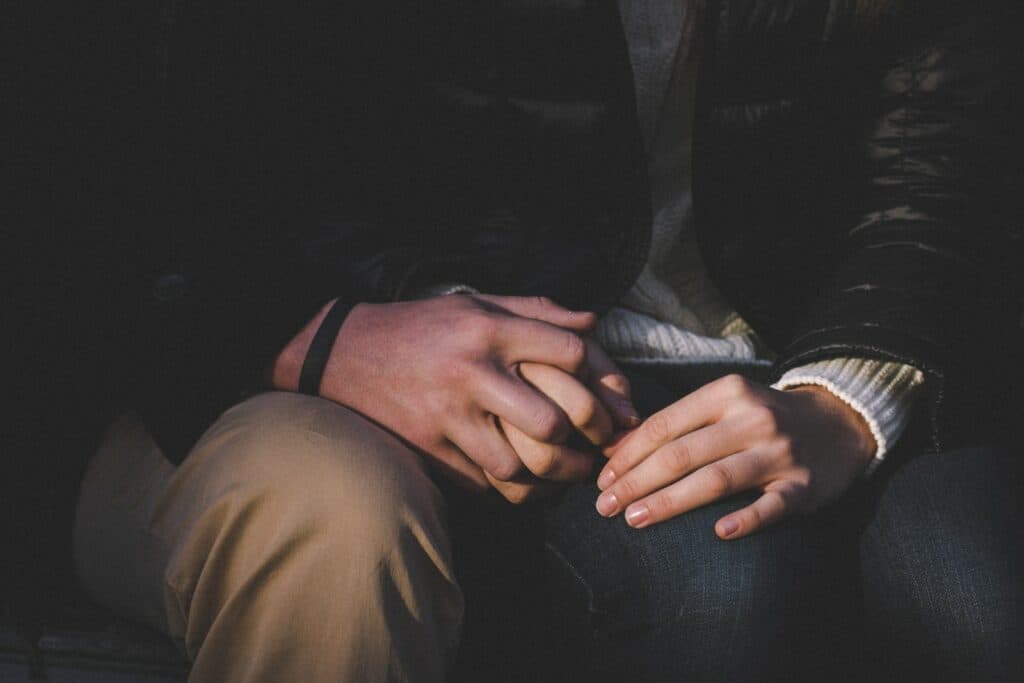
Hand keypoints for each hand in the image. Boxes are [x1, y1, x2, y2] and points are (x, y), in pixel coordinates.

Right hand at [272, 294, 635, 492]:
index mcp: (487, 330)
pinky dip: (511, 487)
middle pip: (552, 419)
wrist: (341, 355)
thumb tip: (592, 321)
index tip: (617, 402)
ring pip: (519, 464)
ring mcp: (446, 416)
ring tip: (569, 471)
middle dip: (587, 439)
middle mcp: (470, 372)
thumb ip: (534, 311)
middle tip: (601, 446)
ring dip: (552, 475)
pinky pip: (483, 482)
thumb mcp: (475, 304)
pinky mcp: (427, 449)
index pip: (568, 353)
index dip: (604, 380)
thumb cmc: (420, 326)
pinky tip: (526, 479)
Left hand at [595, 374, 875, 538]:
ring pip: (716, 479)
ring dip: (671, 502)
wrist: (840, 422)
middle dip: (636, 482)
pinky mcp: (805, 486)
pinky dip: (746, 519)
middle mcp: (752, 419)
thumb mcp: (724, 404)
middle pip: (682, 453)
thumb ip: (677, 423)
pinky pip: (772, 505)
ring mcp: (780, 453)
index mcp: (727, 393)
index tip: (601, 480)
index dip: (628, 455)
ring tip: (635, 519)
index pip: (664, 425)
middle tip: (605, 507)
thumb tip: (616, 451)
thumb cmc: (763, 417)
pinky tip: (718, 533)